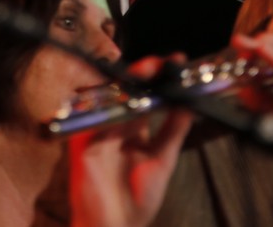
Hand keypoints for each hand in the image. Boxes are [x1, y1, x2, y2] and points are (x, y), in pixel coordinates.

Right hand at [68, 55, 193, 226]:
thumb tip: (190, 104)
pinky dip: (101, 101)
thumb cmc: (137, 201)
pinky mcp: (82, 140)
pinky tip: (118, 93)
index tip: (177, 62)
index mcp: (137, 130)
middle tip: (158, 64)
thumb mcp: (163, 162)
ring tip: (144, 72)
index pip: (148, 96)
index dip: (160, 79)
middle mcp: (118, 125)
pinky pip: (89, 115)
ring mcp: (99, 130)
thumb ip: (173, 132)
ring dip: (125, 82)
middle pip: (128, 90)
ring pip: (110, 96)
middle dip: (143, 73)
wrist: (113, 226)